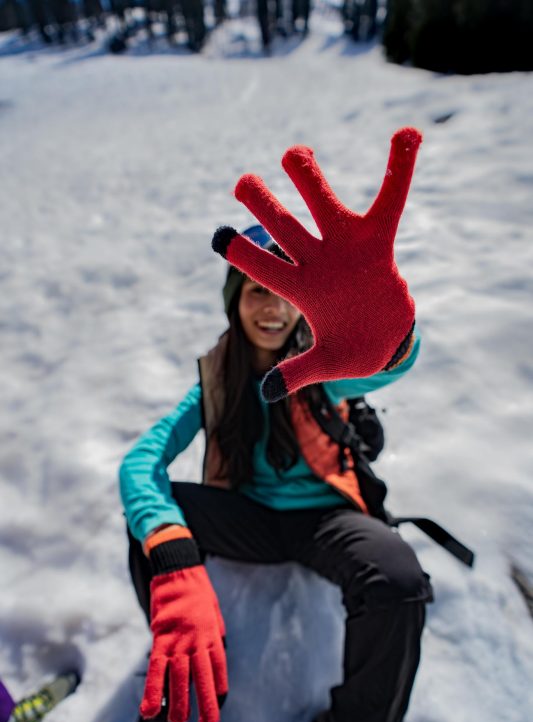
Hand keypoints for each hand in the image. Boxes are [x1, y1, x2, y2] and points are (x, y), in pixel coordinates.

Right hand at [140, 564, 227, 721]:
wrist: (178, 570)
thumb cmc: (197, 591)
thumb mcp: (214, 612)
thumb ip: (213, 633)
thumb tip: (213, 650)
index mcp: (212, 635)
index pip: (218, 666)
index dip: (219, 686)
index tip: (219, 702)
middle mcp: (197, 641)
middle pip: (201, 677)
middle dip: (204, 703)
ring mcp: (178, 641)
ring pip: (178, 678)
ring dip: (177, 702)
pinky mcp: (160, 639)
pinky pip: (156, 669)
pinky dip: (152, 690)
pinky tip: (149, 709)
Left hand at [212, 128, 421, 401]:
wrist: (385, 339)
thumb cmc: (350, 350)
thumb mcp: (325, 364)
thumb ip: (298, 373)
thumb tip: (266, 392)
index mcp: (300, 289)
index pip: (265, 267)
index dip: (243, 252)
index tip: (217, 236)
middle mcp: (317, 260)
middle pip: (285, 228)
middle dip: (264, 206)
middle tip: (241, 183)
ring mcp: (346, 246)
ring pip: (323, 204)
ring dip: (308, 179)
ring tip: (293, 152)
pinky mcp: (378, 239)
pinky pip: (391, 197)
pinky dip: (400, 168)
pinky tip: (407, 133)